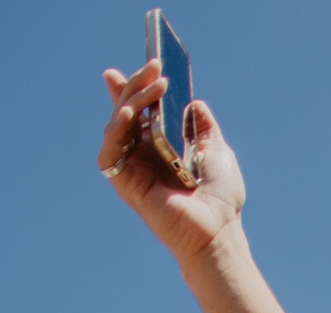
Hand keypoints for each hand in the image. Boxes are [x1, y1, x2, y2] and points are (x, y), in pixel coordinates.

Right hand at [98, 66, 245, 263]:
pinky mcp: (124, 183)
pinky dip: (116, 128)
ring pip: (118, 123)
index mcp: (161, 146)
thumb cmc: (220, 198)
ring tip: (155, 85)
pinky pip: (110, 150)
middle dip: (137, 84)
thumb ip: (203, 126)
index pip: (142, 112)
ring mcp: (132, 168)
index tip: (142, 66)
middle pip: (127, 111)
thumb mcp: (217, 150)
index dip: (135, 88)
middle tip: (153, 66)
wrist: (218, 229)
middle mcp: (143, 154)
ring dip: (132, 98)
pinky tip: (131, 112)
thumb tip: (194, 102)